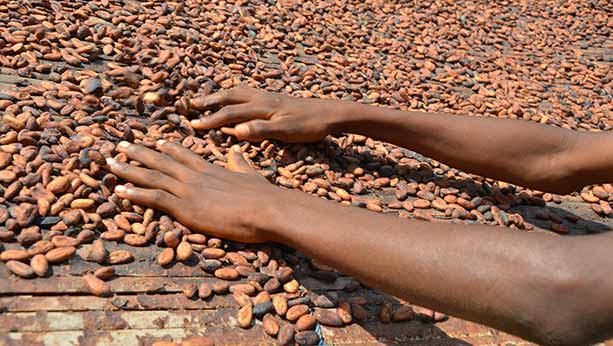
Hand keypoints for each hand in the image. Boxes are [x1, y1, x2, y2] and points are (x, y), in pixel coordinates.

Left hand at [106, 140, 286, 242]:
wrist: (266, 208)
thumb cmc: (263, 196)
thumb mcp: (250, 174)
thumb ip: (239, 162)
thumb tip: (236, 150)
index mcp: (210, 169)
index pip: (184, 155)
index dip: (168, 148)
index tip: (156, 141)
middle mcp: (195, 176)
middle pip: (161, 161)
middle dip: (140, 153)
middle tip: (121, 145)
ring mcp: (188, 190)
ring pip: (151, 176)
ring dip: (129, 169)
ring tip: (111, 163)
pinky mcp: (185, 207)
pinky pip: (153, 198)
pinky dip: (134, 194)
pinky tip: (118, 191)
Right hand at [189, 85, 344, 141]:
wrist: (331, 113)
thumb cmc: (310, 126)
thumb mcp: (285, 132)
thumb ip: (260, 131)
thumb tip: (235, 131)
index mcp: (261, 107)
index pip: (229, 113)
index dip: (210, 119)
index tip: (192, 126)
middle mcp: (262, 98)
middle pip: (230, 96)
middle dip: (210, 101)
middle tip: (191, 105)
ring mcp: (268, 95)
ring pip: (239, 91)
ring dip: (221, 94)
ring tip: (208, 97)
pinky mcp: (275, 97)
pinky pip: (249, 91)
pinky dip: (236, 92)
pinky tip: (237, 96)